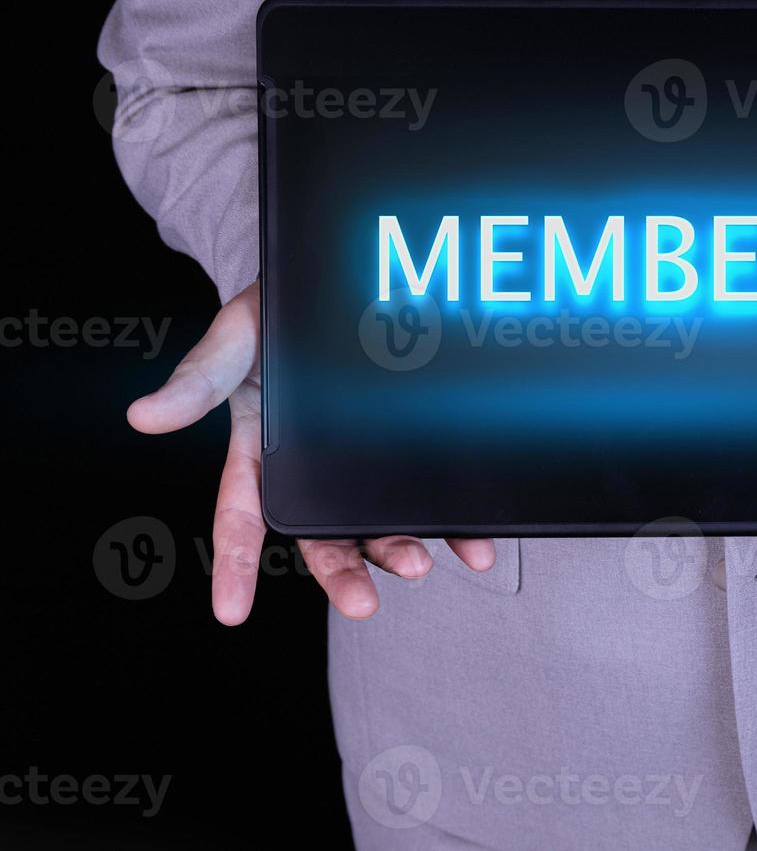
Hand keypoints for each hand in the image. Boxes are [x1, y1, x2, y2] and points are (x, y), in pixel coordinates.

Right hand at [127, 280, 495, 624]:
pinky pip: (430, 488)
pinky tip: (475, 541)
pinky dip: (452, 520)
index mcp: (260, 451)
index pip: (241, 517)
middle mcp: (312, 469)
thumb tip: (145, 417)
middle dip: (342, 573)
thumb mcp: (233, 339)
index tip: (230, 612)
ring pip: (379, 521)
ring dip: (400, 549)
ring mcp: (363, 460)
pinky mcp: (409, 444)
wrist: (333, 280)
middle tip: (362, 603)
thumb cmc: (271, 316)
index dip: (235, 565)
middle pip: (324, 535)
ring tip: (423, 565)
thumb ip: (198, 380)